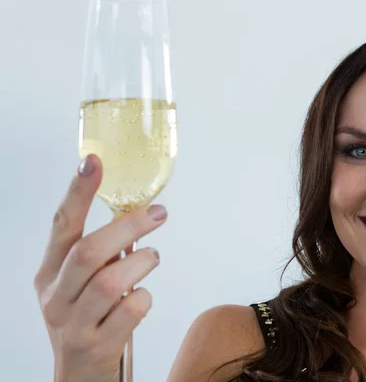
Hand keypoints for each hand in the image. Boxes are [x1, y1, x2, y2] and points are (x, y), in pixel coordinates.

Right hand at [34, 155, 166, 381]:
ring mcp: (73, 323)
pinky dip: (144, 297)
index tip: (94, 162)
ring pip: (111, 281)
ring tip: (151, 259)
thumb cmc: (85, 319)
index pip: (61, 225)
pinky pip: (131, 310)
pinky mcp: (97, 345)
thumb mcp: (78, 285)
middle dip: (130, 226)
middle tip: (159, 214)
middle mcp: (55, 296)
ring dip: (141, 263)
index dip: (78, 192)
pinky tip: (142, 297)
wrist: (78, 375)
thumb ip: (97, 253)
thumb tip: (136, 213)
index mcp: (49, 273)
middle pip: (90, 251)